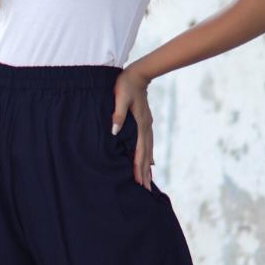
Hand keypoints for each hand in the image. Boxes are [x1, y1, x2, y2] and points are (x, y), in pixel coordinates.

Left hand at [111, 65, 155, 190]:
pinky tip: (150, 162)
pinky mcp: (145, 123)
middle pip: (146, 154)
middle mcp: (146, 127)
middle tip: (146, 190)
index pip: (139, 150)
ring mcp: (147, 125)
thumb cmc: (126, 85)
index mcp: (140, 123)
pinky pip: (148, 144)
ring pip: (149, 150)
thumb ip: (117, 115)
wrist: (138, 74)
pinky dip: (149, 155)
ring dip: (148, 166)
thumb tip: (114, 132)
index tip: (139, 181)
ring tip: (148, 180)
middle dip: (145, 173)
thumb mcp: (120, 98)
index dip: (139, 167)